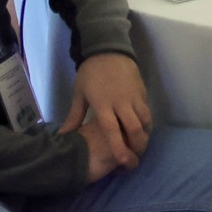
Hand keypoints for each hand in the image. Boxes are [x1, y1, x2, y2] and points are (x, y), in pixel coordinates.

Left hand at [61, 53, 152, 173]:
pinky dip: (147, 121)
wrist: (108, 50)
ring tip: (140, 144)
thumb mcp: (79, 94)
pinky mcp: (142, 91)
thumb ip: (74, 117)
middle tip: (136, 156)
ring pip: (145, 120)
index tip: (122, 161)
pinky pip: (147, 110)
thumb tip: (64, 136)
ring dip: (144, 134)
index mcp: (103, 105)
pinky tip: (143, 128)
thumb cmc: (90, 73)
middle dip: (137, 145)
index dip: (118, 147)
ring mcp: (134, 96)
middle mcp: (121, 102)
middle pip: (134, 128)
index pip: (112, 130)